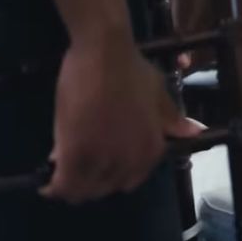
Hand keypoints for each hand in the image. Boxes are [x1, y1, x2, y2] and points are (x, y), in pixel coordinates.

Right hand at [40, 37, 201, 202]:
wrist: (103, 51)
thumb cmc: (131, 68)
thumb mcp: (159, 94)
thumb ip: (171, 118)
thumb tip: (195, 132)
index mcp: (151, 149)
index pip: (130, 181)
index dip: (112, 177)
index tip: (99, 169)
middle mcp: (130, 160)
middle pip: (105, 187)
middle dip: (91, 184)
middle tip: (76, 173)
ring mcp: (103, 157)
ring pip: (83, 189)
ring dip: (72, 188)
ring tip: (59, 182)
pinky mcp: (75, 151)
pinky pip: (64, 181)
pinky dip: (55, 187)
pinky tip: (47, 187)